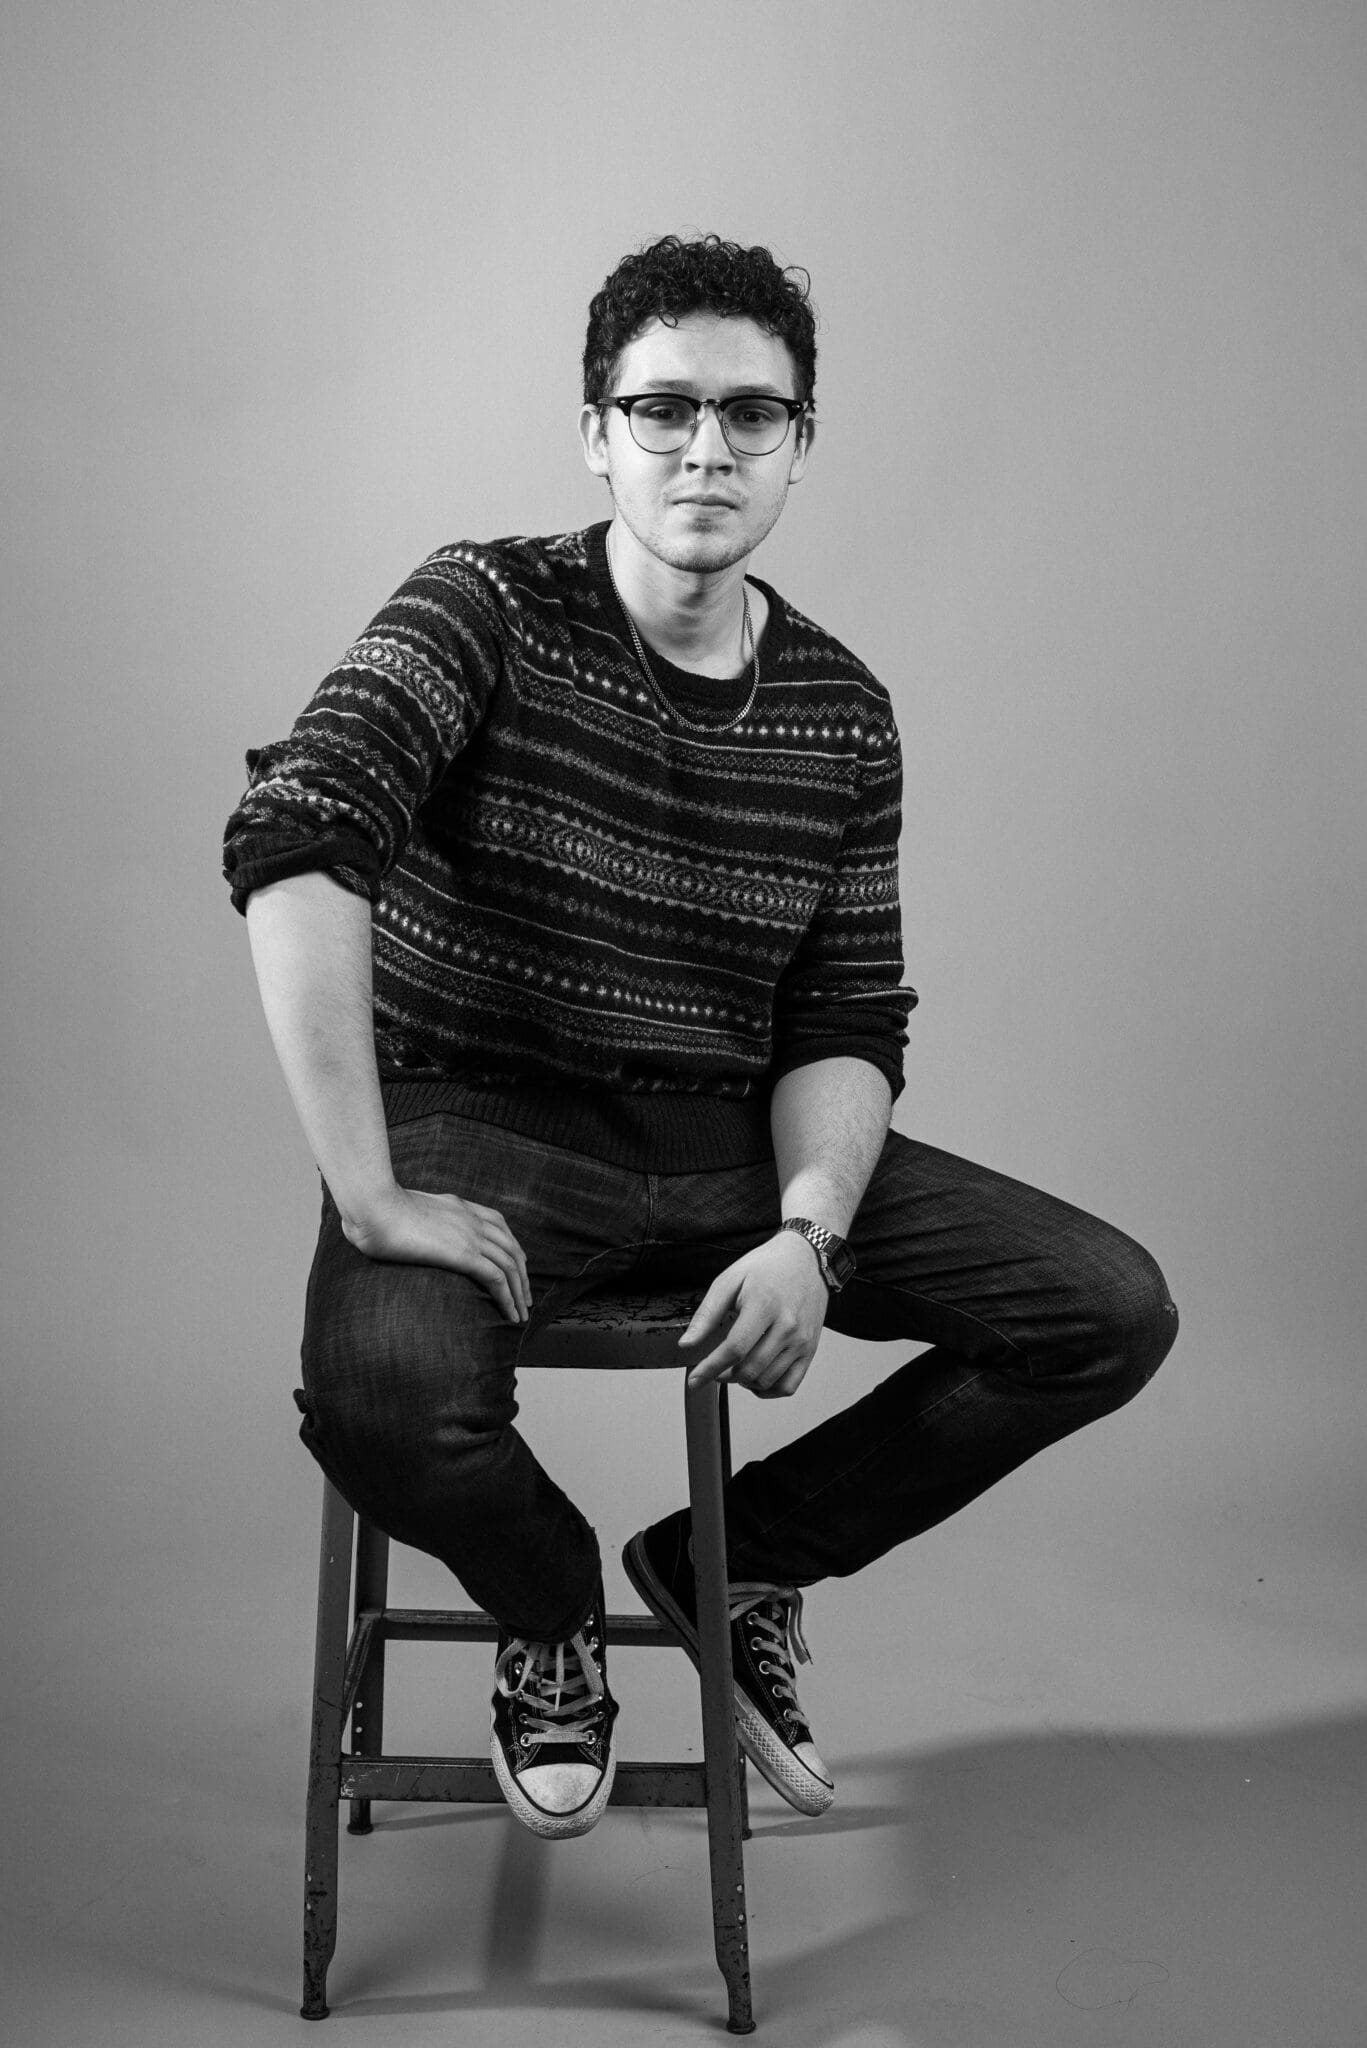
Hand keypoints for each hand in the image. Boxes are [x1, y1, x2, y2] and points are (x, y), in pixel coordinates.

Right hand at [342, 1184, 532, 1324]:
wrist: (374, 1207)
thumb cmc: (375, 1210)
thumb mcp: (404, 1209)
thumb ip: (414, 1219)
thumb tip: (402, 1229)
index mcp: (458, 1205)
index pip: (498, 1224)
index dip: (511, 1246)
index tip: (517, 1265)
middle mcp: (471, 1218)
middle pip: (511, 1247)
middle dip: (522, 1274)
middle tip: (525, 1296)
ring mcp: (470, 1235)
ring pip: (509, 1265)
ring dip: (519, 1291)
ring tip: (521, 1312)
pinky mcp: (464, 1254)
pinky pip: (497, 1278)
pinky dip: (507, 1297)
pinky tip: (509, 1313)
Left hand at [680, 1232, 829, 1398]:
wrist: (807, 1258)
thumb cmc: (767, 1267)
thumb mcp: (730, 1280)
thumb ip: (707, 1314)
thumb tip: (686, 1344)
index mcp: (764, 1305)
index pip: (734, 1349)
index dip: (710, 1368)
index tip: (694, 1380)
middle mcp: (787, 1326)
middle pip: (750, 1369)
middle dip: (724, 1376)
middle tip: (715, 1368)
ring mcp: (801, 1340)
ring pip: (767, 1381)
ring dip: (743, 1383)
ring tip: (734, 1368)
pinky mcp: (810, 1349)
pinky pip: (788, 1386)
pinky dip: (768, 1390)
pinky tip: (755, 1378)